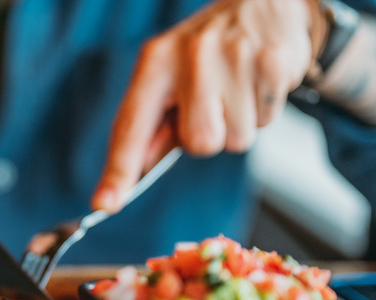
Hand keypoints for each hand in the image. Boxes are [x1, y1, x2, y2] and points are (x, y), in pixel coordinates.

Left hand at [92, 0, 322, 212]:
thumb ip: (153, 128)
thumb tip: (134, 173)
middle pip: (199, 143)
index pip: (131, 126)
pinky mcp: (271, 62)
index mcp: (155, 62)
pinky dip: (263, 111)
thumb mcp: (170, 78)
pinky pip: (265, 122)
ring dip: (239, 124)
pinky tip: (257, 83)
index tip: (104, 203)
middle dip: (209, 135)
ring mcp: (233, 57)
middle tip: (213, 104)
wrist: (263, 3)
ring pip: (235, 139)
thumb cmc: (207, 52)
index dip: (119, 170)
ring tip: (237, 90)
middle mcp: (190, 56)